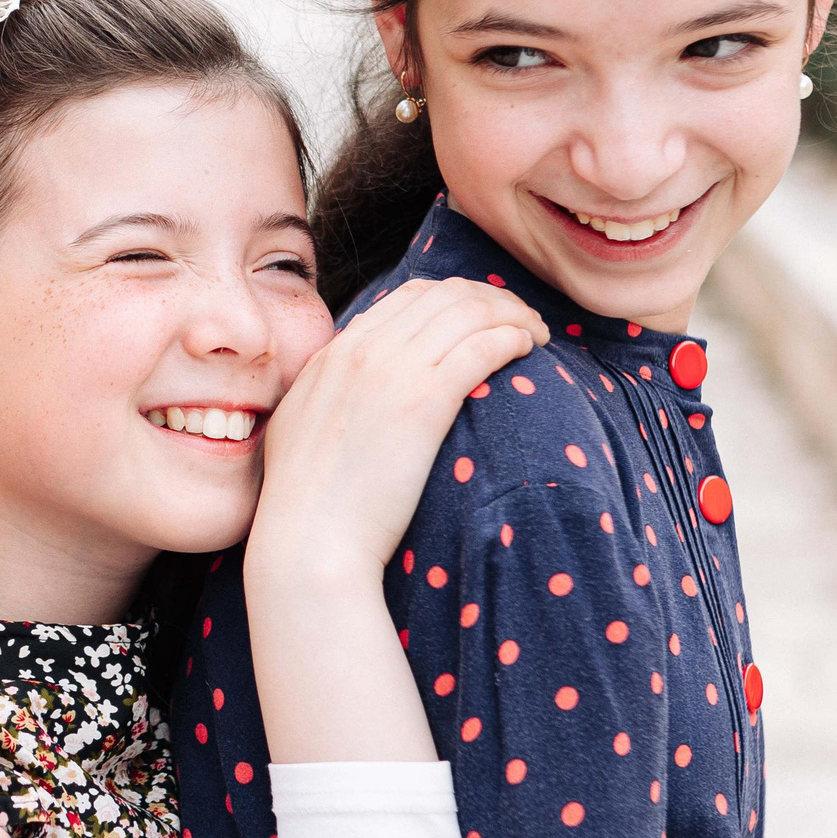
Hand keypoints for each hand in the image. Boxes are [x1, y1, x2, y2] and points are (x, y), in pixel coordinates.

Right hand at [248, 276, 544, 587]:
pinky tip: (528, 349)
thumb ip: (326, 396)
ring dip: (513, 314)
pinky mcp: (424, 402)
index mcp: (334, 354)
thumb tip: (345, 393)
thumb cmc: (305, 506)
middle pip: (445, 295)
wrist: (309, 542)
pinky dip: (511, 337)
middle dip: (493, 299)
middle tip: (522, 322)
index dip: (457, 299)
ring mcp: (392, 372)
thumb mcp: (299, 430)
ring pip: (469, 311)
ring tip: (537, 335)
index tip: (484, 319)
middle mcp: (362, 350)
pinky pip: (481, 346)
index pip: (409, 297)